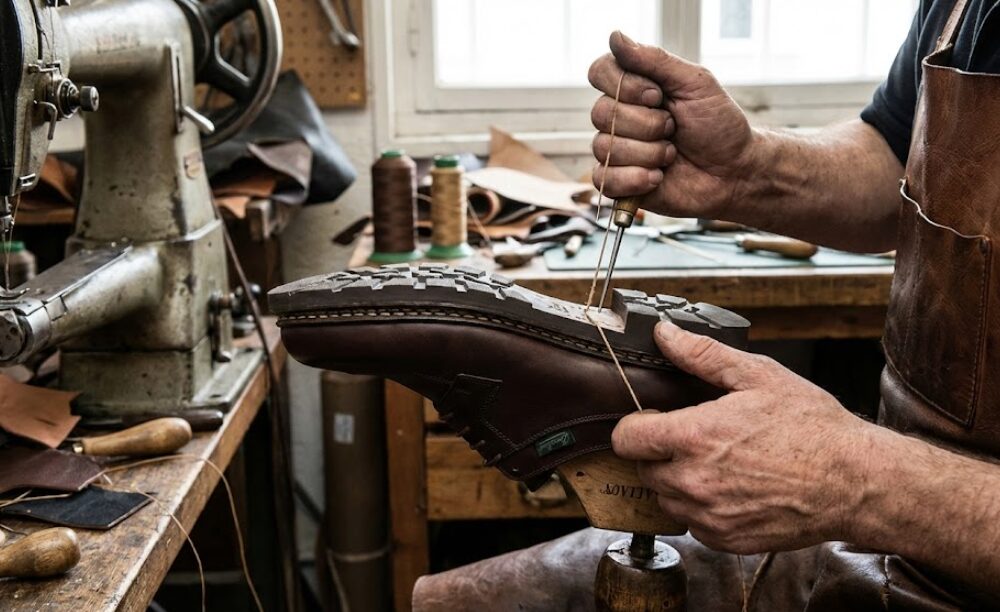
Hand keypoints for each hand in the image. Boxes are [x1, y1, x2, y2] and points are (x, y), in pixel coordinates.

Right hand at [589, 31, 755, 217]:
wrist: (734, 172)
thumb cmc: (718, 125)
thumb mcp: (695, 83)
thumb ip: (655, 60)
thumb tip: (615, 37)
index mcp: (634, 87)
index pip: (600, 72)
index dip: (624, 85)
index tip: (658, 95)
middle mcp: (620, 117)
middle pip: (602, 112)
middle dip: (647, 124)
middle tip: (674, 129)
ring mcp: (617, 150)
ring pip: (605, 147)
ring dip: (649, 153)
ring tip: (672, 155)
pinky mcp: (618, 182)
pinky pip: (603, 180)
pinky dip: (635, 179)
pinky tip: (658, 177)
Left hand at [612, 321, 882, 553]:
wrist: (855, 482)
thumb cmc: (813, 428)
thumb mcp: (759, 376)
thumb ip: (703, 355)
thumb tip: (667, 336)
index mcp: (695, 437)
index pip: (626, 438)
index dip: (637, 425)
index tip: (656, 420)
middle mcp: (694, 481)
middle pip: (643, 469)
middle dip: (659, 452)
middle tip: (695, 439)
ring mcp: (708, 515)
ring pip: (665, 498)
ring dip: (678, 481)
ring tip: (716, 463)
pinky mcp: (725, 539)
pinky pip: (692, 522)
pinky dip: (702, 507)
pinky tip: (731, 487)